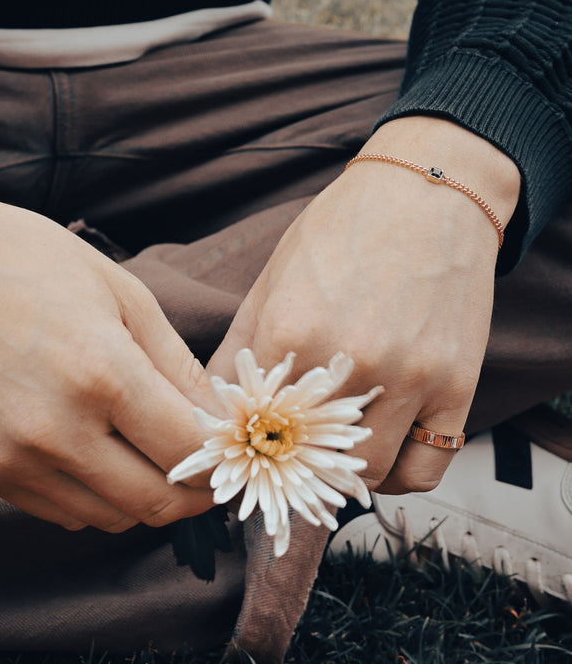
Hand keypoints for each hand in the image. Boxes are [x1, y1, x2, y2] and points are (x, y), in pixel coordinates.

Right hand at [0, 119, 213, 531]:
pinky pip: (59, 510)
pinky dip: (92, 496)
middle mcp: (54, 428)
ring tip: (149, 459)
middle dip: (191, 493)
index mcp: (99, 372)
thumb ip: (176, 364)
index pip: (186, 452)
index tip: (230, 449)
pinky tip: (96, 455)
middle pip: (152, 502)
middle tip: (203, 471)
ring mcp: (11, 457)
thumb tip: (215, 419)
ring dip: (141, 499)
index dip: (220, 458)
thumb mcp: (120, 291)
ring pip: (108, 517)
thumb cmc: (22, 260)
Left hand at [207, 117, 520, 496]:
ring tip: (335, 451)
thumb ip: (237, 348)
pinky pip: (427, 468)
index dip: (243, 443)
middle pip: (306, 461)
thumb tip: (206, 411)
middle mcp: (350, 361)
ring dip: (346, 474)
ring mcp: (409, 378)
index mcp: (291, 331)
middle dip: (292, 465)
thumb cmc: (343, 228)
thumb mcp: (273, 278)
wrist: (429, 189)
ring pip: (367, 474)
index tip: (244, 450)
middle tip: (290, 458)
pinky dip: (402, 473)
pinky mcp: (456, 386)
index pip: (249, 426)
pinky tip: (386, 446)